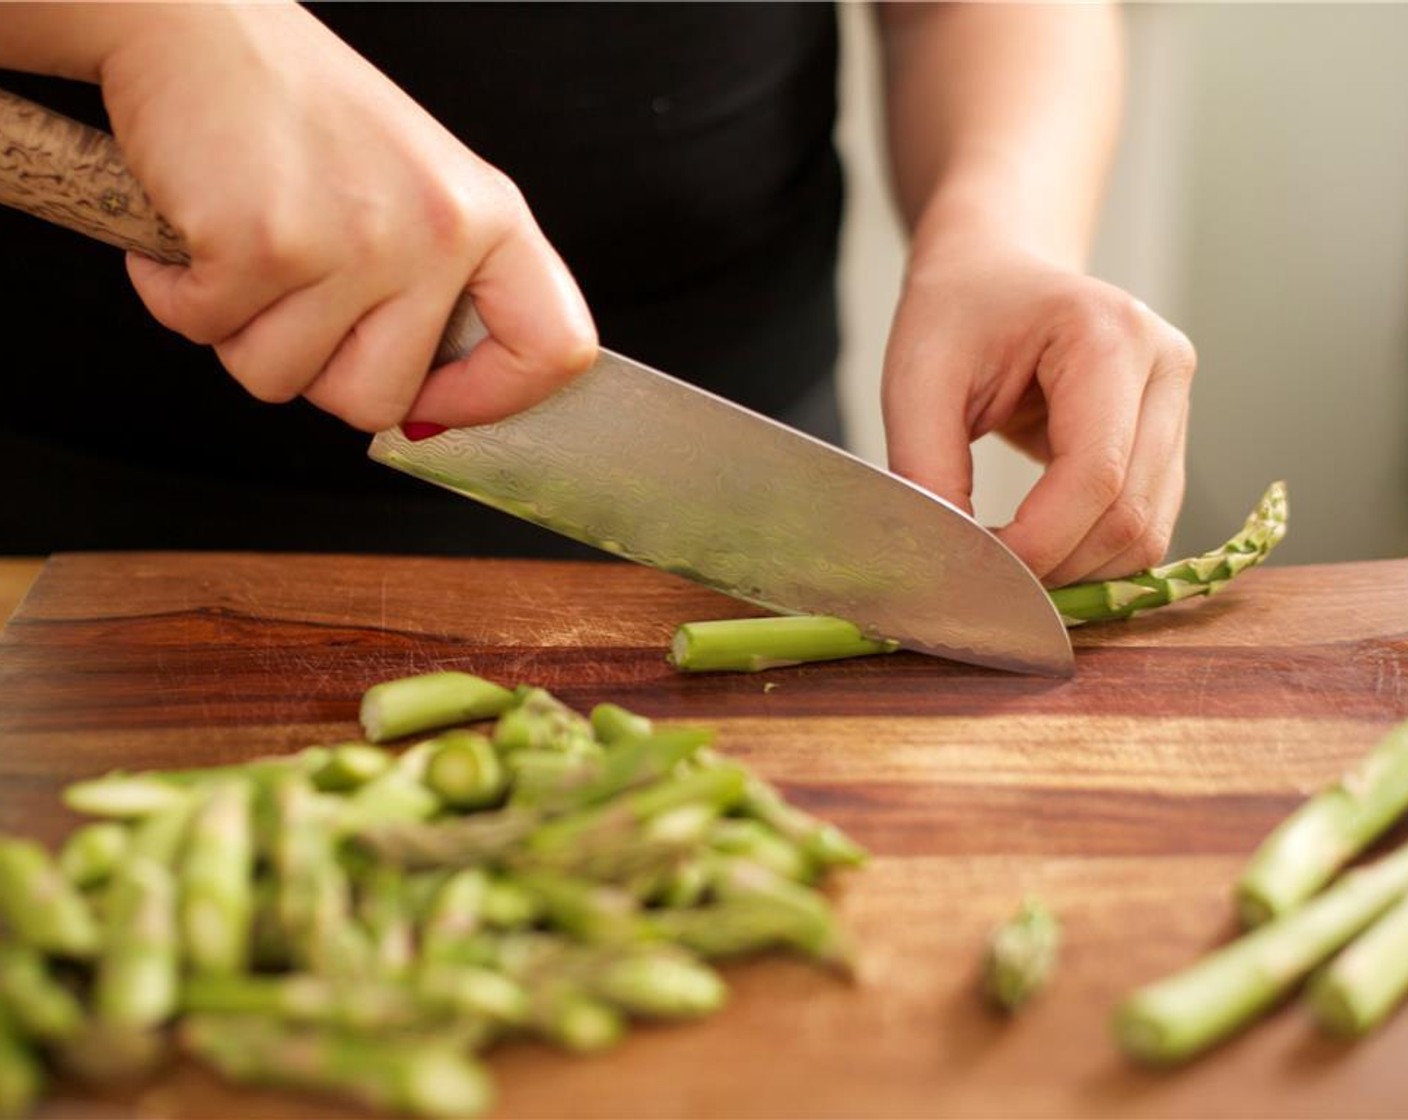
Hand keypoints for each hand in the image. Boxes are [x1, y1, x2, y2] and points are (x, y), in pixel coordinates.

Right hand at [98, 3, 594, 431]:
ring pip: (282, 380)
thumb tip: (430, 411)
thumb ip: (441, 290)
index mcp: (490, 218)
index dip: (491, 400)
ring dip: (239, 332)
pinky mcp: (264, 242)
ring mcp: (356, 240)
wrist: (197, 23)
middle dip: (315, 375)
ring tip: (245, 254)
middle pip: (380, 401)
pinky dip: (177, 295)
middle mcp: (438, 230)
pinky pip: (207, 330)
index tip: (434, 402)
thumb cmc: (301, 112)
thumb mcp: (417, 191)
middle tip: (293, 305)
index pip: (553, 348)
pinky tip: (195, 232)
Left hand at [881, 235, 1195, 585]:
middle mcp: (1166, 367)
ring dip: (1076, 571)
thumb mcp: (916, 378)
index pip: (1096, 473)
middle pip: (1131, 513)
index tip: (976, 571)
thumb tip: (948, 560)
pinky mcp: (1167, 440)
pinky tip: (1035, 550)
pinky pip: (1143, 524)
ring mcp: (1177, 406)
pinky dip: (1089, 556)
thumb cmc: (957, 311)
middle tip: (981, 580)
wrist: (994, 272)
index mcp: (1110, 335)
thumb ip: (925, 467)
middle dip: (1056, 566)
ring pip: (1147, 532)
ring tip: (1004, 565)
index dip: (1040, 541)